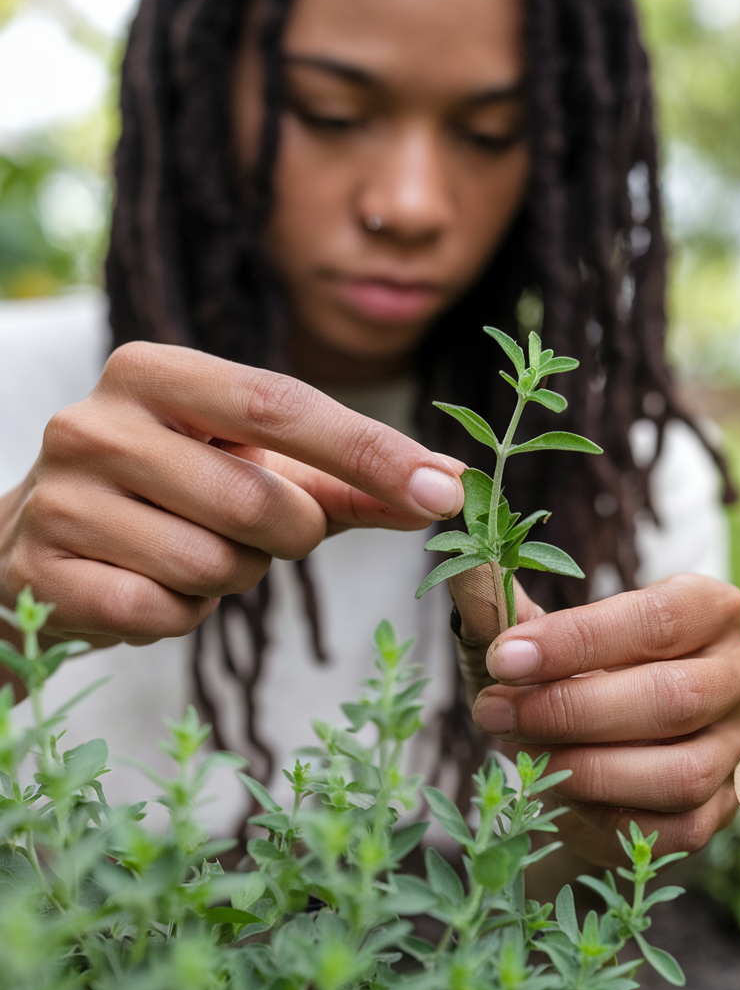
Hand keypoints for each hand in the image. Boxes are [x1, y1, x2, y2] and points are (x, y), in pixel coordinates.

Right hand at [0, 341, 464, 657]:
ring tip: (190, 554)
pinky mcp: (40, 570)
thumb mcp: (260, 469)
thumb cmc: (176, 495)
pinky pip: (161, 614)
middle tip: (256, 532)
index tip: (446, 492)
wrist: (44, 543)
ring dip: (232, 578)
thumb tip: (448, 484)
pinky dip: (180, 616)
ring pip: (214, 565)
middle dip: (288, 535)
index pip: (284, 405)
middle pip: (261, 500)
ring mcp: (60, 496)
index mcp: (158, 374)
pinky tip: (147, 586)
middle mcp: (97, 420)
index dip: (372, 453)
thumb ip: (349, 480)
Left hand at [450, 570, 739, 867]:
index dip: (578, 640)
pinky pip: (675, 829)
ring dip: (586, 769)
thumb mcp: (542, 631)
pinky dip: (608, 817)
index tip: (504, 657)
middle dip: (569, 710)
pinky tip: (558, 795)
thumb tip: (462, 566)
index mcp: (710, 609)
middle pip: (670, 698)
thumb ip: (506, 600)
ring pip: (679, 772)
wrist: (604, 736)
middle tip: (493, 711)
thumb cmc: (574, 669)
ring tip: (521, 753)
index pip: (657, 619)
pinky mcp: (724, 809)